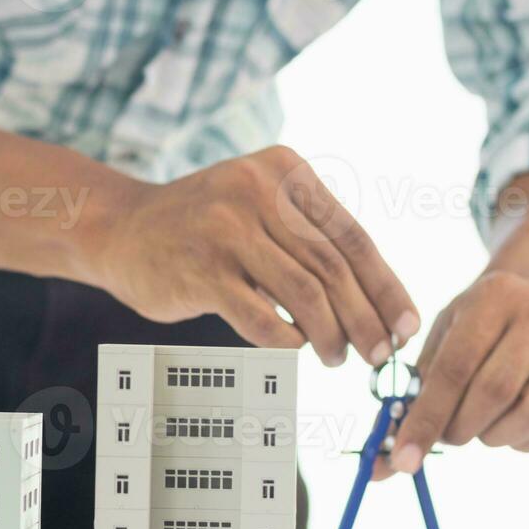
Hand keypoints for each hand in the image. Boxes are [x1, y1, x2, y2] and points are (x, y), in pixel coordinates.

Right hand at [90, 146, 419, 366]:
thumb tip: (377, 303)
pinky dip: (285, 340)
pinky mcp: (199, 270)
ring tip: (339, 359)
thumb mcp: (260, 208)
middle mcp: (256, 190)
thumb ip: (310, 237)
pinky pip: (260, 318)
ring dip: (330, 336)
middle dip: (365, 318)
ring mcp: (225, 229)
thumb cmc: (205, 229)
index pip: (352, 236)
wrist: (122, 228)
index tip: (406, 326)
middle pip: (333, 267)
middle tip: (379, 354)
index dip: (386, 287)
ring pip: (304, 293)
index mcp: (284, 170)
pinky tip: (293, 347)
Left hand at [380, 270, 528, 476]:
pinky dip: (519, 442)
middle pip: (494, 391)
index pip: (455, 367)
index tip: (403, 458)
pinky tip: (503, 425)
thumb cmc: (476, 323)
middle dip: (457, 428)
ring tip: (474, 424)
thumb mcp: (442, 333)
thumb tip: (384, 453)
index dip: (426, 417)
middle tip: (441, 435)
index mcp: (493, 299)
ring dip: (490, 436)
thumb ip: (415, 386)